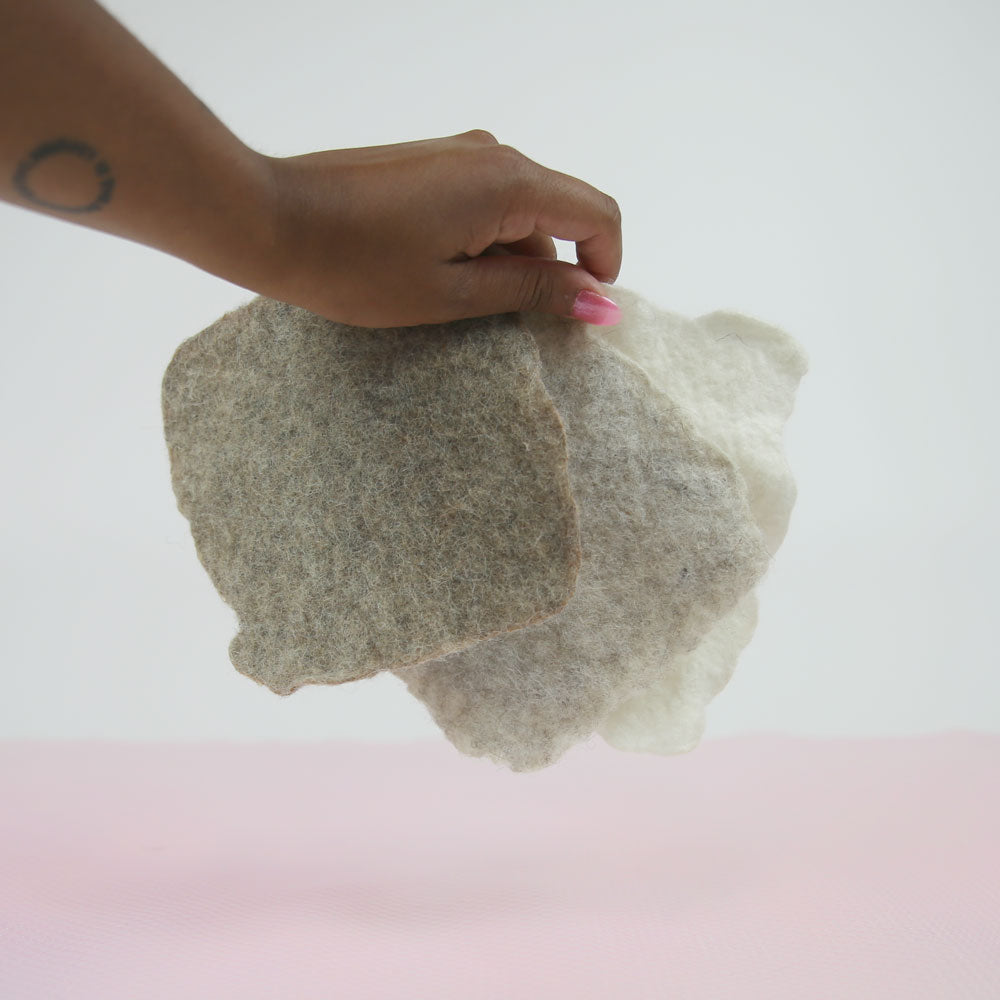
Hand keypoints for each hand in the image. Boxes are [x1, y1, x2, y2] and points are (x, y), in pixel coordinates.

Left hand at [256, 129, 622, 328]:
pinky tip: (436, 276)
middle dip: (551, 270)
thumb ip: (533, 291)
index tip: (584, 313)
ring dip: (510, 260)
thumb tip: (600, 302)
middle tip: (509, 324)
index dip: (604, 266)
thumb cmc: (355, 266)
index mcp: (509, 182)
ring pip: (518, 211)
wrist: (270, 221)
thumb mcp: (454, 293)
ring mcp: (458, 153)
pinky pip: (484, 203)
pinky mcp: (430, 163)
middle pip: (558, 213)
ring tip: (456, 303)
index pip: (597, 214)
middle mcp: (491, 154)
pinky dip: (482, 243)